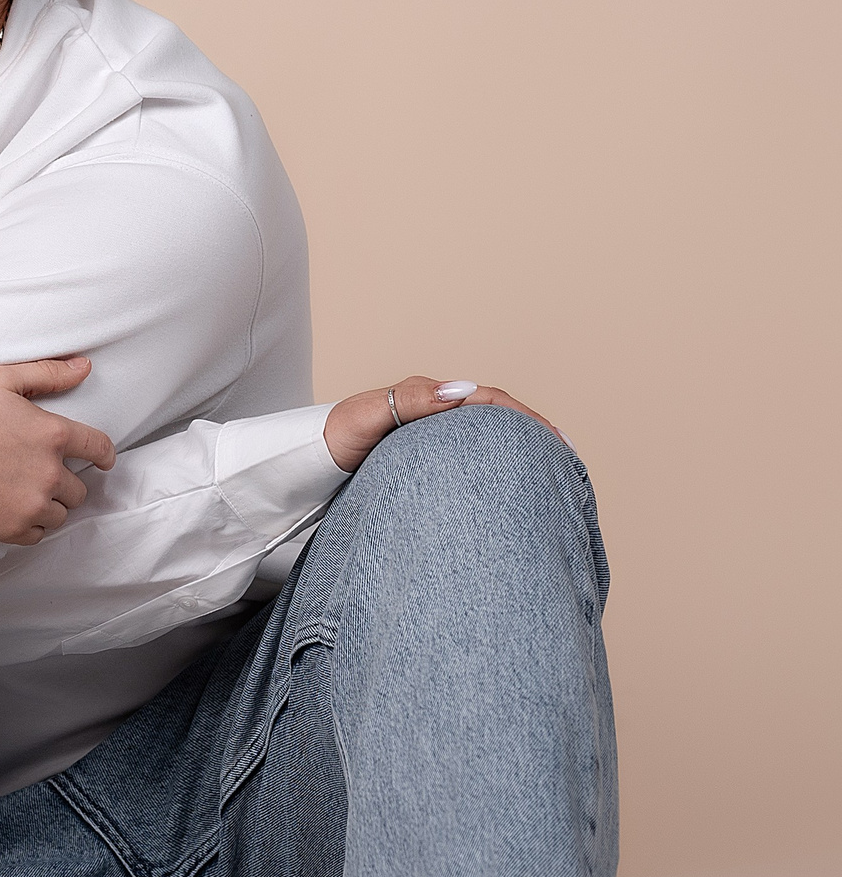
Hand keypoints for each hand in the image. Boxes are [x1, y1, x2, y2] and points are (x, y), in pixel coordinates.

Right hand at [0, 356, 115, 544]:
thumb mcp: (0, 379)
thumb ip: (47, 373)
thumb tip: (84, 367)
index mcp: (52, 435)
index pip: (99, 448)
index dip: (104, 455)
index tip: (103, 462)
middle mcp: (50, 473)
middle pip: (79, 488)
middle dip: (64, 482)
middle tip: (37, 474)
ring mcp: (33, 504)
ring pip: (60, 514)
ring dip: (48, 505)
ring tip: (22, 494)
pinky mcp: (13, 529)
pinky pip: (38, 534)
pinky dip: (29, 525)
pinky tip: (11, 510)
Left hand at [323, 376, 566, 471]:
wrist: (307, 462)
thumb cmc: (335, 437)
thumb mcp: (368, 416)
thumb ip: (410, 401)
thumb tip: (463, 390)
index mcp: (428, 396)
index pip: (489, 400)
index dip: (526, 418)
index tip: (556, 441)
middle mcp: (434, 411)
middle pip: (496, 417)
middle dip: (535, 432)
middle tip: (569, 459)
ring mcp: (431, 435)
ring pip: (486, 439)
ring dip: (520, 449)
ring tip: (554, 473)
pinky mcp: (425, 459)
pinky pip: (471, 458)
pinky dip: (497, 467)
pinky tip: (511, 486)